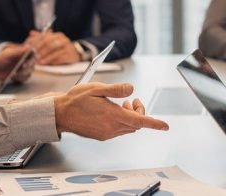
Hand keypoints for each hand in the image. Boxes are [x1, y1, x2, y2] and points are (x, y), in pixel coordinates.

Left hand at [0, 44, 33, 82]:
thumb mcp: (7, 54)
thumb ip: (18, 51)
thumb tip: (28, 47)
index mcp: (23, 52)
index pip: (32, 53)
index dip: (32, 56)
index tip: (27, 60)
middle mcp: (25, 60)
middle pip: (32, 64)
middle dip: (27, 67)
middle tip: (20, 68)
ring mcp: (23, 68)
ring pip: (29, 72)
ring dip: (22, 74)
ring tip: (13, 74)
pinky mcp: (21, 76)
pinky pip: (24, 78)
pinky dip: (19, 79)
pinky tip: (12, 77)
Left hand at [29, 30, 81, 64]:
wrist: (76, 54)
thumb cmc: (61, 48)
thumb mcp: (52, 41)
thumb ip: (41, 37)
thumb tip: (31, 33)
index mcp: (57, 35)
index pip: (44, 37)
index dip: (34, 42)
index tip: (27, 48)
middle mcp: (63, 40)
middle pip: (49, 44)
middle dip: (39, 50)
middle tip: (32, 56)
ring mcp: (68, 47)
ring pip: (54, 52)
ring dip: (44, 57)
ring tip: (37, 62)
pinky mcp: (70, 56)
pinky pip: (60, 59)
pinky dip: (51, 62)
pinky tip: (46, 64)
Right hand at [54, 83, 169, 139]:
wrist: (60, 114)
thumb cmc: (75, 101)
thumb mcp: (97, 89)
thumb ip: (116, 90)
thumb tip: (131, 89)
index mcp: (112, 115)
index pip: (140, 121)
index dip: (154, 123)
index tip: (165, 126)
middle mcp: (111, 127)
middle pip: (136, 124)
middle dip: (139, 112)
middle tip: (133, 100)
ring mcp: (106, 133)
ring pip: (128, 128)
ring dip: (130, 116)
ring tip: (122, 104)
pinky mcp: (102, 136)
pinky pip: (119, 130)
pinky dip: (122, 121)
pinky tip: (113, 111)